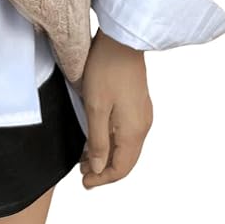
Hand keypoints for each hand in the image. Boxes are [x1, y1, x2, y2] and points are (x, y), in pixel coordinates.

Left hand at [78, 27, 153, 187]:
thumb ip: (98, 141)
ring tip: (85, 158)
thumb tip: (99, 167)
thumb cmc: (105, 70)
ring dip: (106, 155)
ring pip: (125, 146)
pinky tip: (96, 137)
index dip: (102, 179)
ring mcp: (142, 114)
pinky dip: (111, 141)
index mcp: (134, 131)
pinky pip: (126, 132)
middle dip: (103, 169)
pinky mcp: (137, 104)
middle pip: (125, 160)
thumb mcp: (95, 108)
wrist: (120, 40)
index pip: (121, 168)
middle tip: (82, 172)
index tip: (84, 183)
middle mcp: (142, 126)